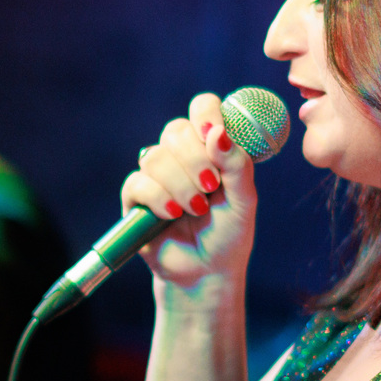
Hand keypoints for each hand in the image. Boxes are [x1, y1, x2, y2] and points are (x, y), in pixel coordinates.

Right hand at [123, 94, 258, 294]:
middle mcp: (182, 156)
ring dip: (180, 185)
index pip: (202, 108)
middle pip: (176, 129)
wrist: (207, 272)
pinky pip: (138, 182)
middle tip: (211, 187)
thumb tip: (218, 132)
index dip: (205, 113)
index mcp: (210, 148)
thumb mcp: (244, 200)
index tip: (213, 133)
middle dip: (195, 159)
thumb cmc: (229, 234)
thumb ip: (237, 165)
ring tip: (196, 210)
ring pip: (156, 157)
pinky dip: (159, 198)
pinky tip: (172, 215)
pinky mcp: (136, 197)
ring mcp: (157, 176)